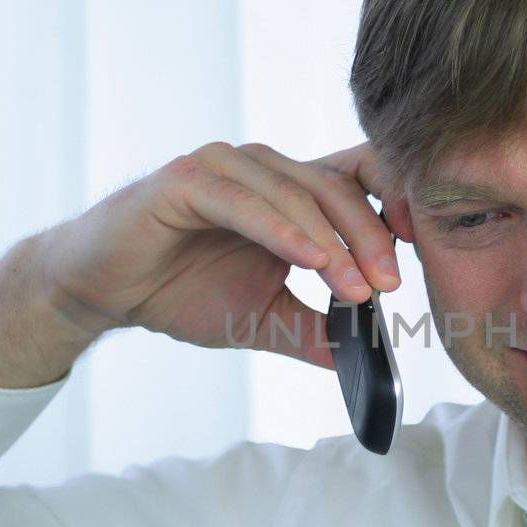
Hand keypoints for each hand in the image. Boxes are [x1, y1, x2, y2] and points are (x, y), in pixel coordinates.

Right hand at [39, 140, 401, 369]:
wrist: (104, 291)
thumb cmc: (180, 291)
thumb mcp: (263, 319)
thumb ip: (315, 331)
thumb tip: (367, 358)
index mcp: (291, 192)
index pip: (360, 176)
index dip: (396, 203)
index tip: (422, 252)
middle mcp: (264, 169)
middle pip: (338, 185)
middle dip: (372, 238)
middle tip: (392, 286)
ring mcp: (225, 168)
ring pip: (298, 192)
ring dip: (333, 242)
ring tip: (358, 288)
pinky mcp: (187, 179)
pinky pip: (245, 201)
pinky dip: (283, 230)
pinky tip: (311, 261)